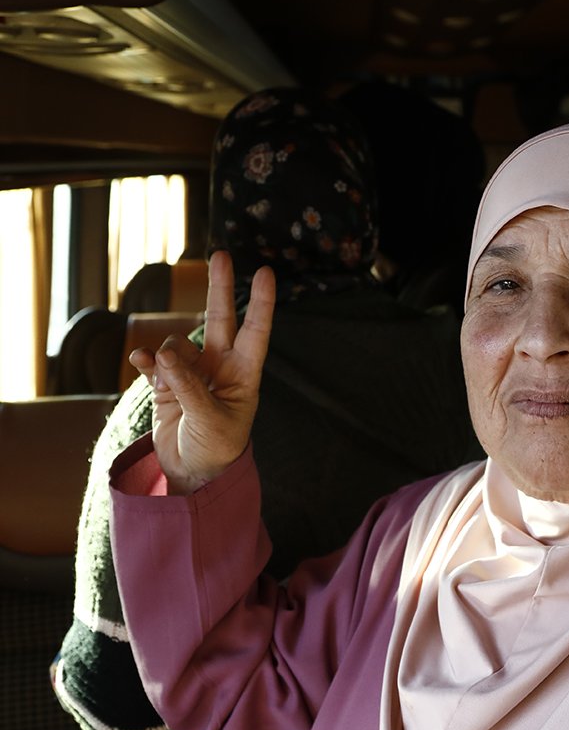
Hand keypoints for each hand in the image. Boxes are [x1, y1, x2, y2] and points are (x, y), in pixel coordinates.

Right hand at [127, 251, 275, 494]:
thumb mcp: (209, 420)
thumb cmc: (217, 450)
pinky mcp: (167, 384)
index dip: (261, 303)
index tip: (266, 273)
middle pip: (220, 319)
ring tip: (165, 373)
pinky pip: (154, 361)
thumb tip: (164, 352)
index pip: (256, 332)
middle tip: (221, 254)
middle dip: (220, 287)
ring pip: (177, 343)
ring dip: (168, 353)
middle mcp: (220, 368)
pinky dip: (146, 359)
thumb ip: (188, 385)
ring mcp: (193, 374)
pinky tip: (140, 361)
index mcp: (243, 375)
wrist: (194, 475)